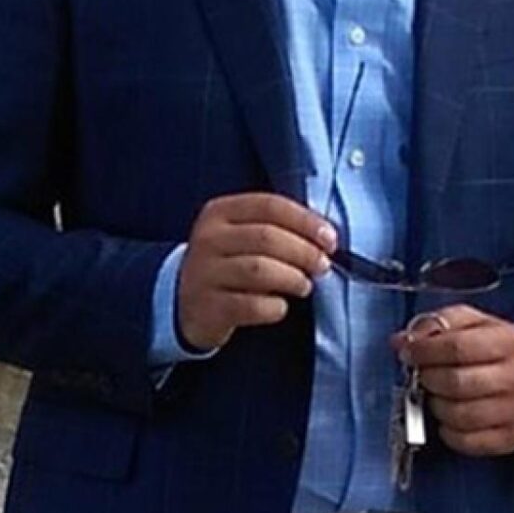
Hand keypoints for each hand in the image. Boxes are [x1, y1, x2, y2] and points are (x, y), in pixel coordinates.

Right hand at [177, 193, 334, 352]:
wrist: (183, 300)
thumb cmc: (228, 262)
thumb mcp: (241, 234)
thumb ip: (276, 228)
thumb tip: (325, 236)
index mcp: (220, 212)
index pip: (270, 206)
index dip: (306, 221)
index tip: (330, 239)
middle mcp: (208, 239)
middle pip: (267, 237)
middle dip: (304, 252)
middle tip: (322, 265)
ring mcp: (204, 273)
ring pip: (259, 270)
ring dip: (292, 278)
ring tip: (304, 285)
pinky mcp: (208, 307)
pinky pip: (251, 305)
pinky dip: (275, 307)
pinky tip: (280, 306)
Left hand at [390, 306, 513, 456]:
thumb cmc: (501, 352)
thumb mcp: (477, 324)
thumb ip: (439, 325)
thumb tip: (402, 340)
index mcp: (508, 342)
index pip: (457, 347)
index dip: (424, 351)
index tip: (409, 353)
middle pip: (456, 383)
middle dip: (428, 378)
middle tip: (422, 374)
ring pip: (458, 415)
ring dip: (436, 405)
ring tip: (437, 394)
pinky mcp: (510, 438)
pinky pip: (465, 441)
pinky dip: (447, 431)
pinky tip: (449, 417)